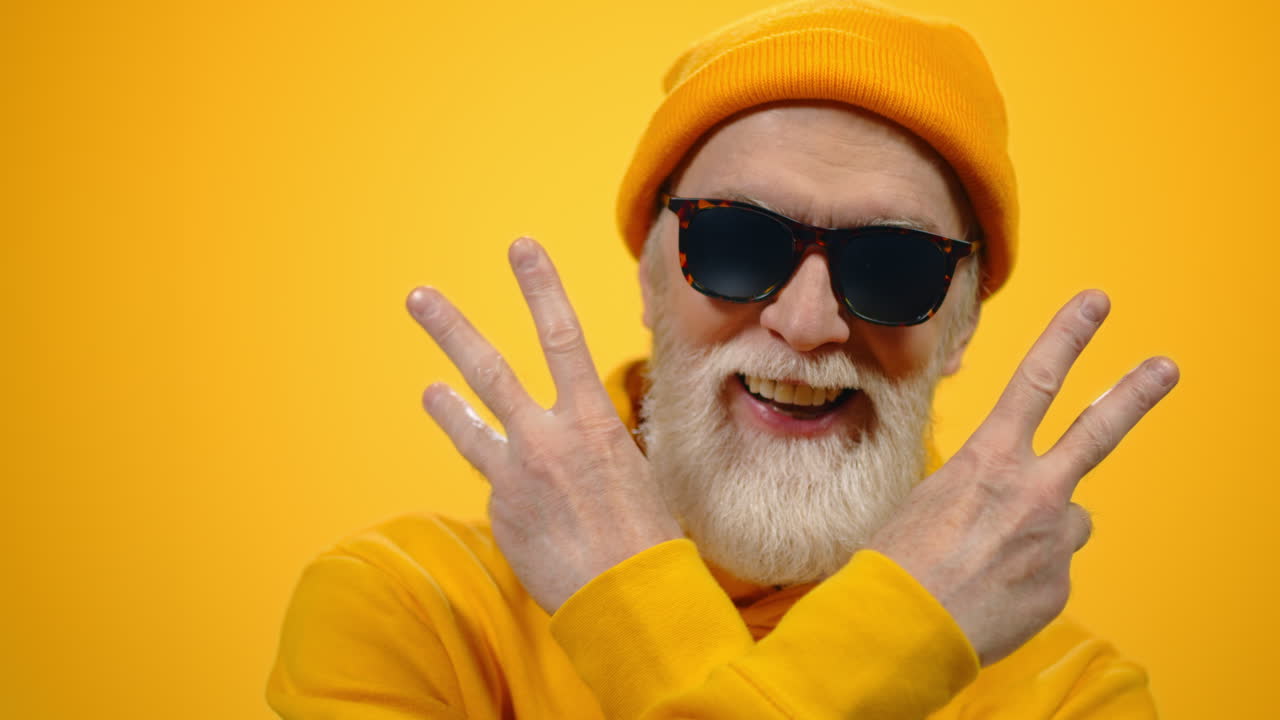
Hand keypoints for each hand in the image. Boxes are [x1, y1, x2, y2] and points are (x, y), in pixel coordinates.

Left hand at [406, 237, 683, 613]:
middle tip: (418, 296)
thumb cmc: (645, 534)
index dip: (539, 286)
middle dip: (450, 327)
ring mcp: (514, 474)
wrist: (628, 597)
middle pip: (488, 368)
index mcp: (591, 419)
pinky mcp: (499, 511)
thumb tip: (563, 441)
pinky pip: (502, 492)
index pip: (561, 334)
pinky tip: (544, 525)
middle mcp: (545, 437)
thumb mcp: (630, 467)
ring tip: (428, 390)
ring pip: (470, 427)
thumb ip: (589, 441)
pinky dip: (519, 500)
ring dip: (446, 404)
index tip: (520, 246)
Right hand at [867, 290, 1177, 665]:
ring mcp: (1053, 539)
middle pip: (1097, 429)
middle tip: (1166, 367)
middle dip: (1134, 392)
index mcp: (989, 459)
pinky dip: (1027, 576)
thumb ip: (980, 486)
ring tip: (993, 557)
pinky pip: (1052, 568)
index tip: (1096, 303)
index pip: (1036, 380)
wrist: (902, 627)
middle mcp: (1033, 491)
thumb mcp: (928, 499)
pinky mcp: (1060, 584)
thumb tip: (1006, 500)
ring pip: (1067, 519)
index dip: (1069, 335)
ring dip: (1042, 529)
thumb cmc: (898, 559)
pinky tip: (992, 590)